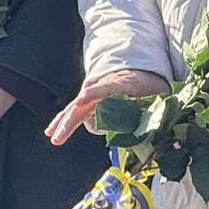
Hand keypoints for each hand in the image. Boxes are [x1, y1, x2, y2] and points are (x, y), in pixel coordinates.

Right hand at [45, 69, 171, 145]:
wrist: (137, 72)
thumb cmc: (149, 85)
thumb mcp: (157, 94)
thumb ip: (152, 108)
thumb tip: (146, 126)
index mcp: (122, 83)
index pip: (107, 87)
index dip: (95, 93)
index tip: (83, 98)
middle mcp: (102, 87)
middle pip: (84, 102)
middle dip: (72, 117)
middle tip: (63, 132)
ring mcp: (93, 93)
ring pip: (75, 107)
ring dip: (64, 122)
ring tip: (54, 137)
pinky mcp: (88, 101)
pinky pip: (73, 110)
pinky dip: (62, 121)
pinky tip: (51, 132)